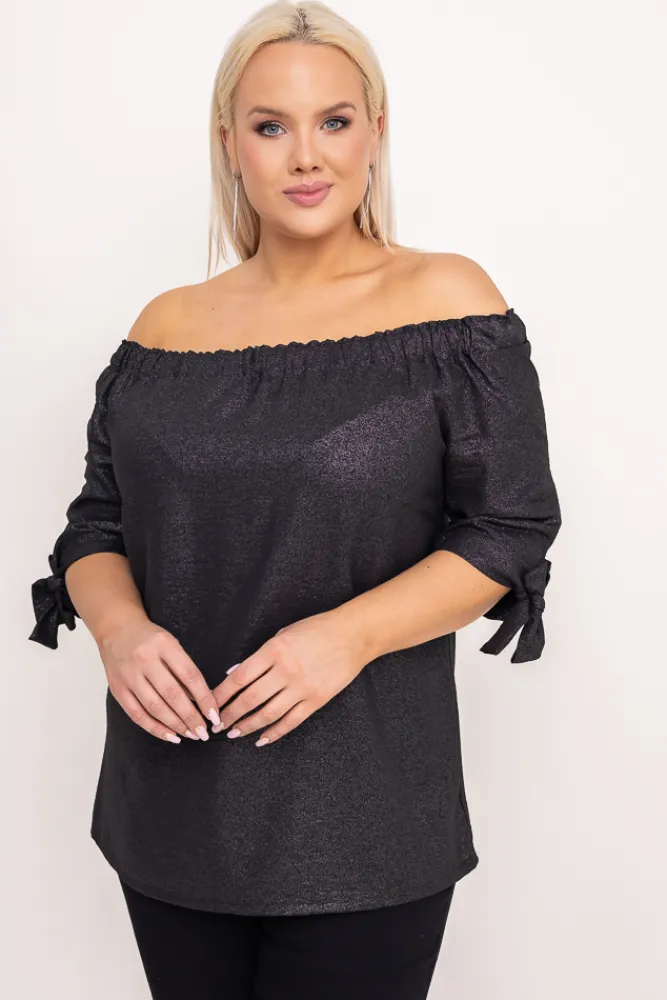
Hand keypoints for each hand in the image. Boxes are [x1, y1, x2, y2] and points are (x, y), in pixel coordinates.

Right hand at [99, 618, 220, 742]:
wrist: (117, 630)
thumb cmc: (150, 639)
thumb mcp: (172, 645)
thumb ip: (185, 669)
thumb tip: (203, 701)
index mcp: (164, 645)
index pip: (190, 675)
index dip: (204, 698)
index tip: (214, 714)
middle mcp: (145, 660)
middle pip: (172, 694)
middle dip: (191, 717)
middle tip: (203, 732)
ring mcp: (129, 676)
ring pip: (155, 707)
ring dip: (175, 725)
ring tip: (190, 734)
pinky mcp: (118, 689)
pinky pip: (137, 714)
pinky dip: (155, 728)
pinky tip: (170, 735)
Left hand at [210, 611, 367, 745]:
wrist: (353, 636)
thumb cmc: (316, 630)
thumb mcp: (283, 634)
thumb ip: (259, 656)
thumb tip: (234, 674)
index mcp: (275, 650)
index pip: (239, 677)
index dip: (221, 694)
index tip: (210, 704)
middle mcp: (286, 671)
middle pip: (250, 698)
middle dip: (230, 714)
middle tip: (217, 725)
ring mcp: (302, 688)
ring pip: (268, 714)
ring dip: (247, 726)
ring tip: (233, 733)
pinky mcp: (316, 700)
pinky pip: (291, 721)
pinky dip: (274, 733)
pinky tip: (261, 739)